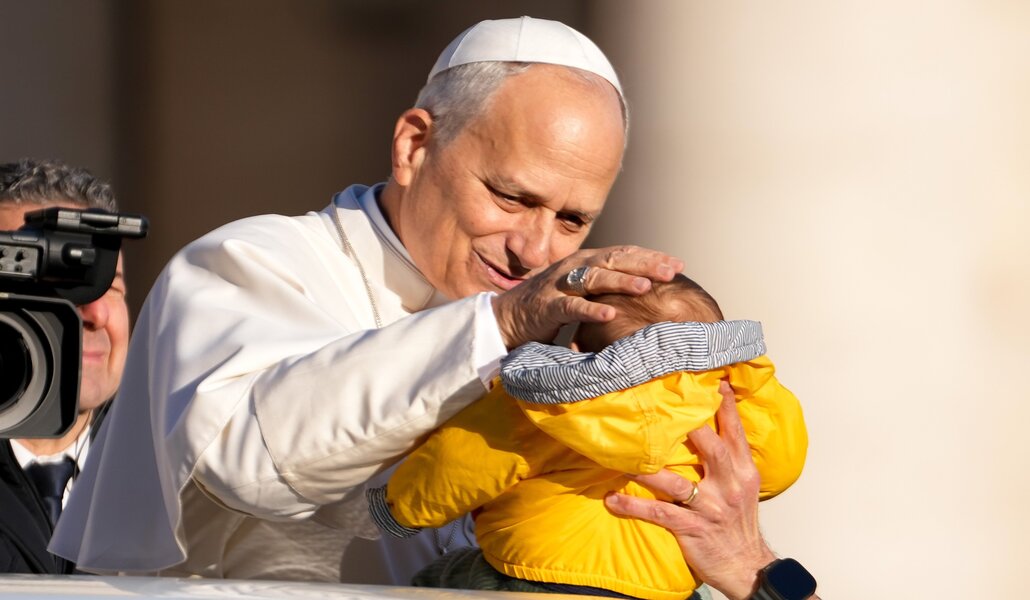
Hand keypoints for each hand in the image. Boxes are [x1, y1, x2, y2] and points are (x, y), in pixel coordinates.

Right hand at [491, 245, 682, 348]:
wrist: (508, 316)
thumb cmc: (552, 304)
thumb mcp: (583, 290)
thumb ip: (608, 286)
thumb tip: (646, 289)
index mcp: (587, 262)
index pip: (624, 254)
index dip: (650, 257)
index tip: (678, 264)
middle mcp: (575, 267)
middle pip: (614, 260)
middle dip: (644, 264)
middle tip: (672, 270)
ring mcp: (560, 285)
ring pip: (595, 279)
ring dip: (621, 281)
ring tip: (645, 286)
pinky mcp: (547, 306)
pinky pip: (572, 306)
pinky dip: (591, 310)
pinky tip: (610, 313)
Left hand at [603, 382, 776, 599]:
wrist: (747, 567)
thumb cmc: (739, 523)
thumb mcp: (745, 486)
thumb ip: (730, 458)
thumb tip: (708, 425)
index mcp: (743, 471)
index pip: (735, 432)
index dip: (724, 406)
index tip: (712, 381)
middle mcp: (730, 486)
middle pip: (711, 449)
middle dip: (690, 428)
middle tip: (662, 407)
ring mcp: (711, 509)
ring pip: (677, 483)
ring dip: (647, 470)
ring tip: (622, 457)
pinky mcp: (692, 529)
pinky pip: (659, 514)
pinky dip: (633, 507)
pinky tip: (612, 499)